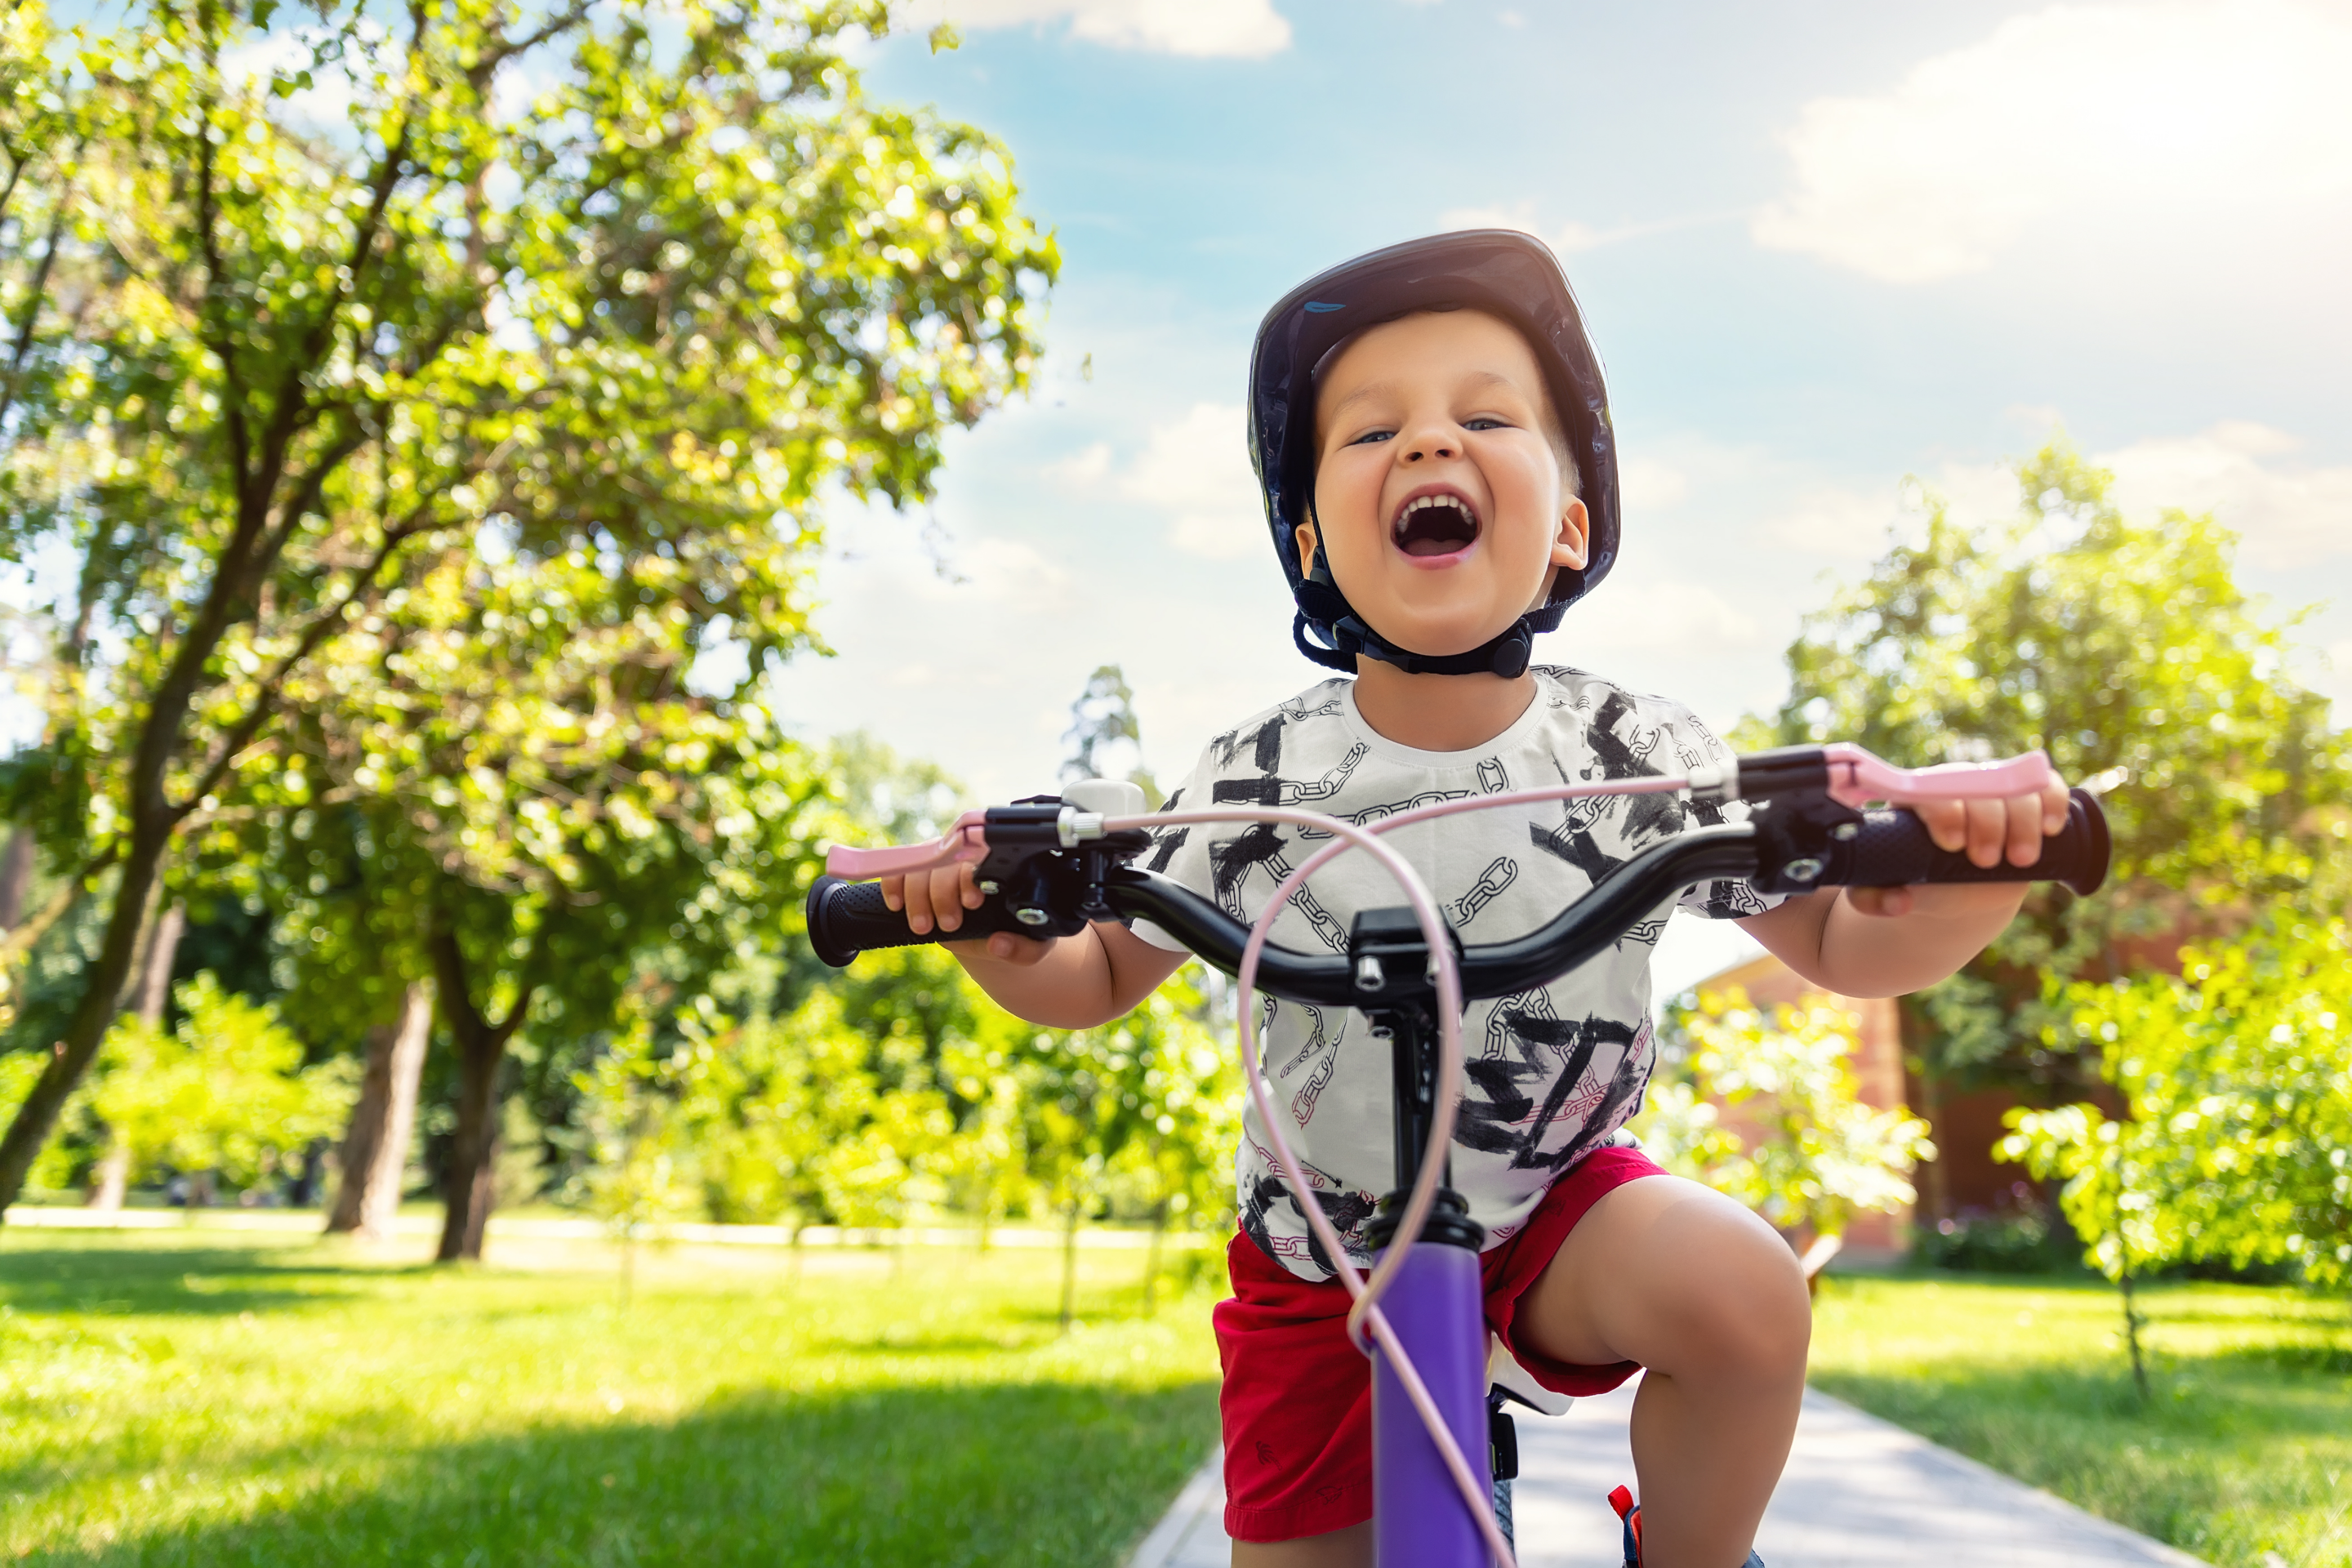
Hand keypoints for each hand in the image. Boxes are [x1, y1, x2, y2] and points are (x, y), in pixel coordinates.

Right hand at [878, 864, 1057, 965]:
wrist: (995, 932)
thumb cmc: (1016, 932)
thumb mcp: (1033, 946)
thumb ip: (1024, 949)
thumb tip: (998, 943)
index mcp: (1001, 866)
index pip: (981, 858)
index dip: (969, 878)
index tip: (972, 903)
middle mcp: (970, 857)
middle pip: (946, 862)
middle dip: (941, 895)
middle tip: (949, 925)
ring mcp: (943, 861)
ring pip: (920, 865)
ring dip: (916, 897)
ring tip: (923, 927)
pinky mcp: (921, 871)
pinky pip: (900, 869)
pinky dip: (893, 885)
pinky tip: (896, 906)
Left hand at [1844, 777, 2070, 918]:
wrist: (1956, 887)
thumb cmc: (1918, 882)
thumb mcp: (1889, 890)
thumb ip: (1875, 899)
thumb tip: (1898, 902)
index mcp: (1915, 799)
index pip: (1928, 791)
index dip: (1944, 813)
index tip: (1951, 845)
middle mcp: (1955, 786)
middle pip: (1976, 785)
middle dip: (1986, 823)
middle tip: (1986, 861)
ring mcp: (1993, 790)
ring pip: (2014, 787)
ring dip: (2022, 821)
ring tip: (2021, 859)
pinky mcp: (2025, 800)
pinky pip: (2046, 786)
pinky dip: (2053, 802)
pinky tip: (2053, 829)